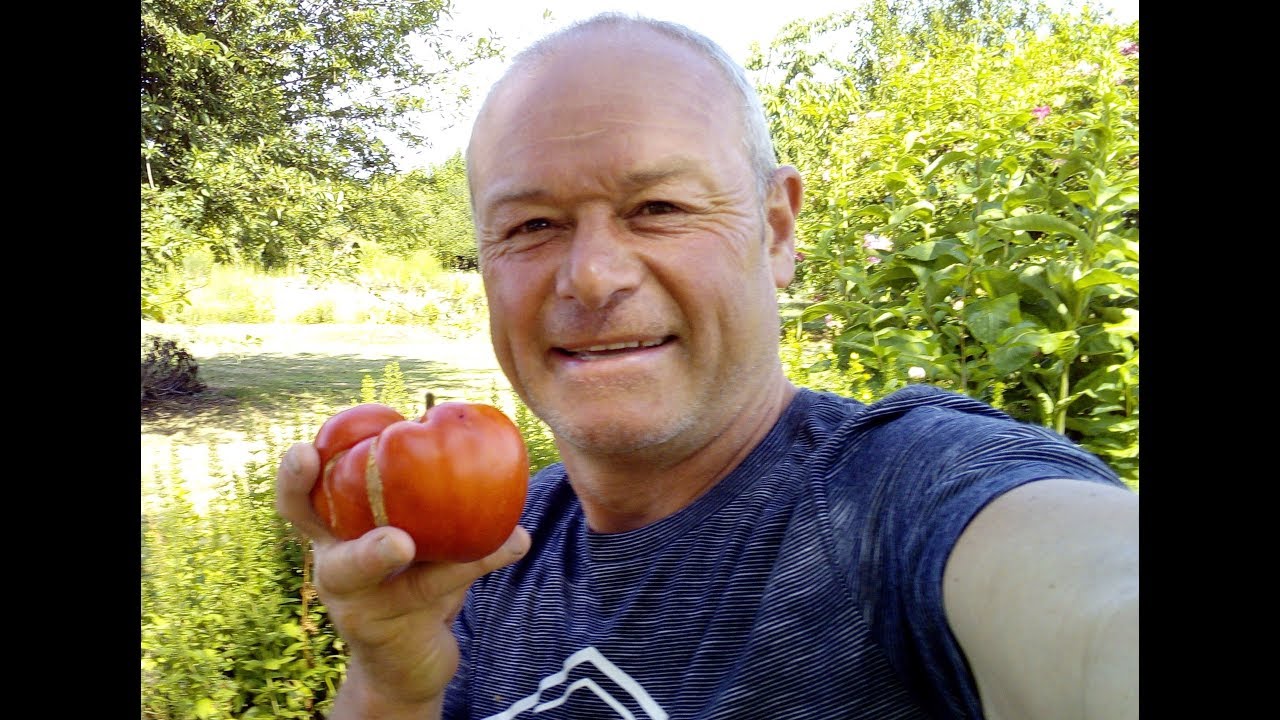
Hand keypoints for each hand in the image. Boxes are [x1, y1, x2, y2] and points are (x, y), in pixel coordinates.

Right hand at [276, 442, 530, 717]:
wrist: (411, 666)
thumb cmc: (413, 585)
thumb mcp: (414, 537)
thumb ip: (428, 497)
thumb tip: (480, 434)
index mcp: (336, 535)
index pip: (302, 500)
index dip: (295, 475)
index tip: (306, 449)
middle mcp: (334, 566)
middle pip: (308, 524)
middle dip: (305, 499)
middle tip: (314, 469)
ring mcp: (356, 603)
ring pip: (363, 568)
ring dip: (379, 552)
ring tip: (401, 542)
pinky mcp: (389, 631)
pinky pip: (432, 588)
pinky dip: (478, 561)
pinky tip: (517, 542)